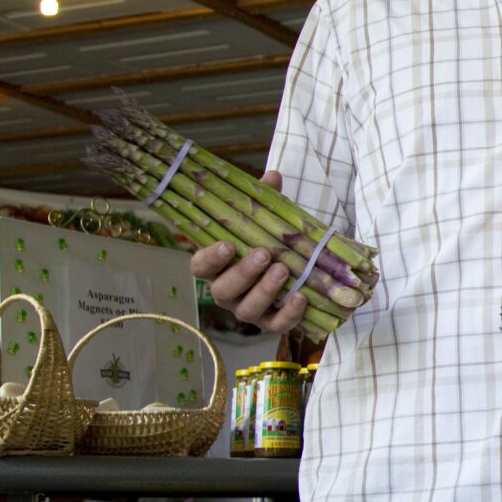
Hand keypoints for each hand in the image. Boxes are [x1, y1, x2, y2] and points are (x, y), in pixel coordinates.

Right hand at [186, 170, 309, 334]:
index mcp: (219, 267)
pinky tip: (301, 297)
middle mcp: (227, 291)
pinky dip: (288, 315)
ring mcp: (248, 309)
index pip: (200, 267)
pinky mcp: (270, 323)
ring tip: (283, 269)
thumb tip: (272, 177)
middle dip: (243, 273)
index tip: (227, 245)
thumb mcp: (266, 220)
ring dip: (264, 291)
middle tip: (264, 254)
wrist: (296, 268)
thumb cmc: (269, 242)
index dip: (209, 259)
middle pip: (223, 290)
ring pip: (247, 310)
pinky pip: (276, 325)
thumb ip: (265, 200)